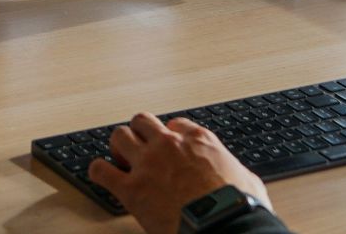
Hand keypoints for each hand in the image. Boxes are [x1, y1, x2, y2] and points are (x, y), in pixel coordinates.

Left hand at [86, 113, 272, 233]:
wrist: (222, 227)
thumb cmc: (239, 207)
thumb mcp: (248, 181)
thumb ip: (234, 170)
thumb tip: (240, 178)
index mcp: (199, 140)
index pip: (176, 124)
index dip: (170, 135)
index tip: (169, 146)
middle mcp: (169, 145)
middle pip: (142, 121)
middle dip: (139, 133)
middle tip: (140, 149)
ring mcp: (148, 163)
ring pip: (119, 136)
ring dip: (118, 147)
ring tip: (121, 160)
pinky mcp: (131, 188)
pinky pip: (100, 170)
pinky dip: (98, 172)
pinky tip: (101, 176)